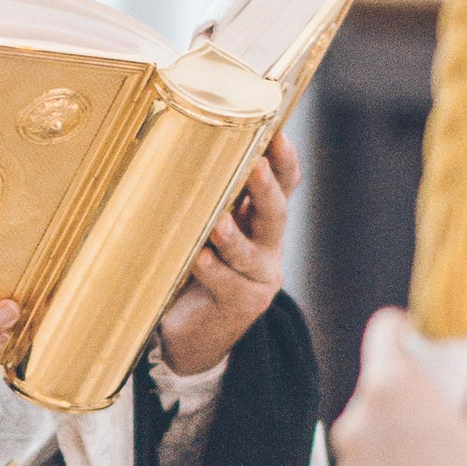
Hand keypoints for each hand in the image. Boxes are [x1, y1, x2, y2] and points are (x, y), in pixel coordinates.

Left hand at [156, 130, 295, 376]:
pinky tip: (198, 259)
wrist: (196, 331)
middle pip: (275, 214)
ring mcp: (259, 278)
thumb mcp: (208, 226)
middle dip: (266, 189)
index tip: (278, 135)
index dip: (285, 161)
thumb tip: (181, 144)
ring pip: (250, 254)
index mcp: (263, 220)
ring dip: (234, 238)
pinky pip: (227, 285)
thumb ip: (209, 198)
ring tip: (219, 224)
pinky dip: (212, 271)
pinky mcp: (241, 305)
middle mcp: (269, 247)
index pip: (284, 185)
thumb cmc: (198, 266)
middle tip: (257, 166)